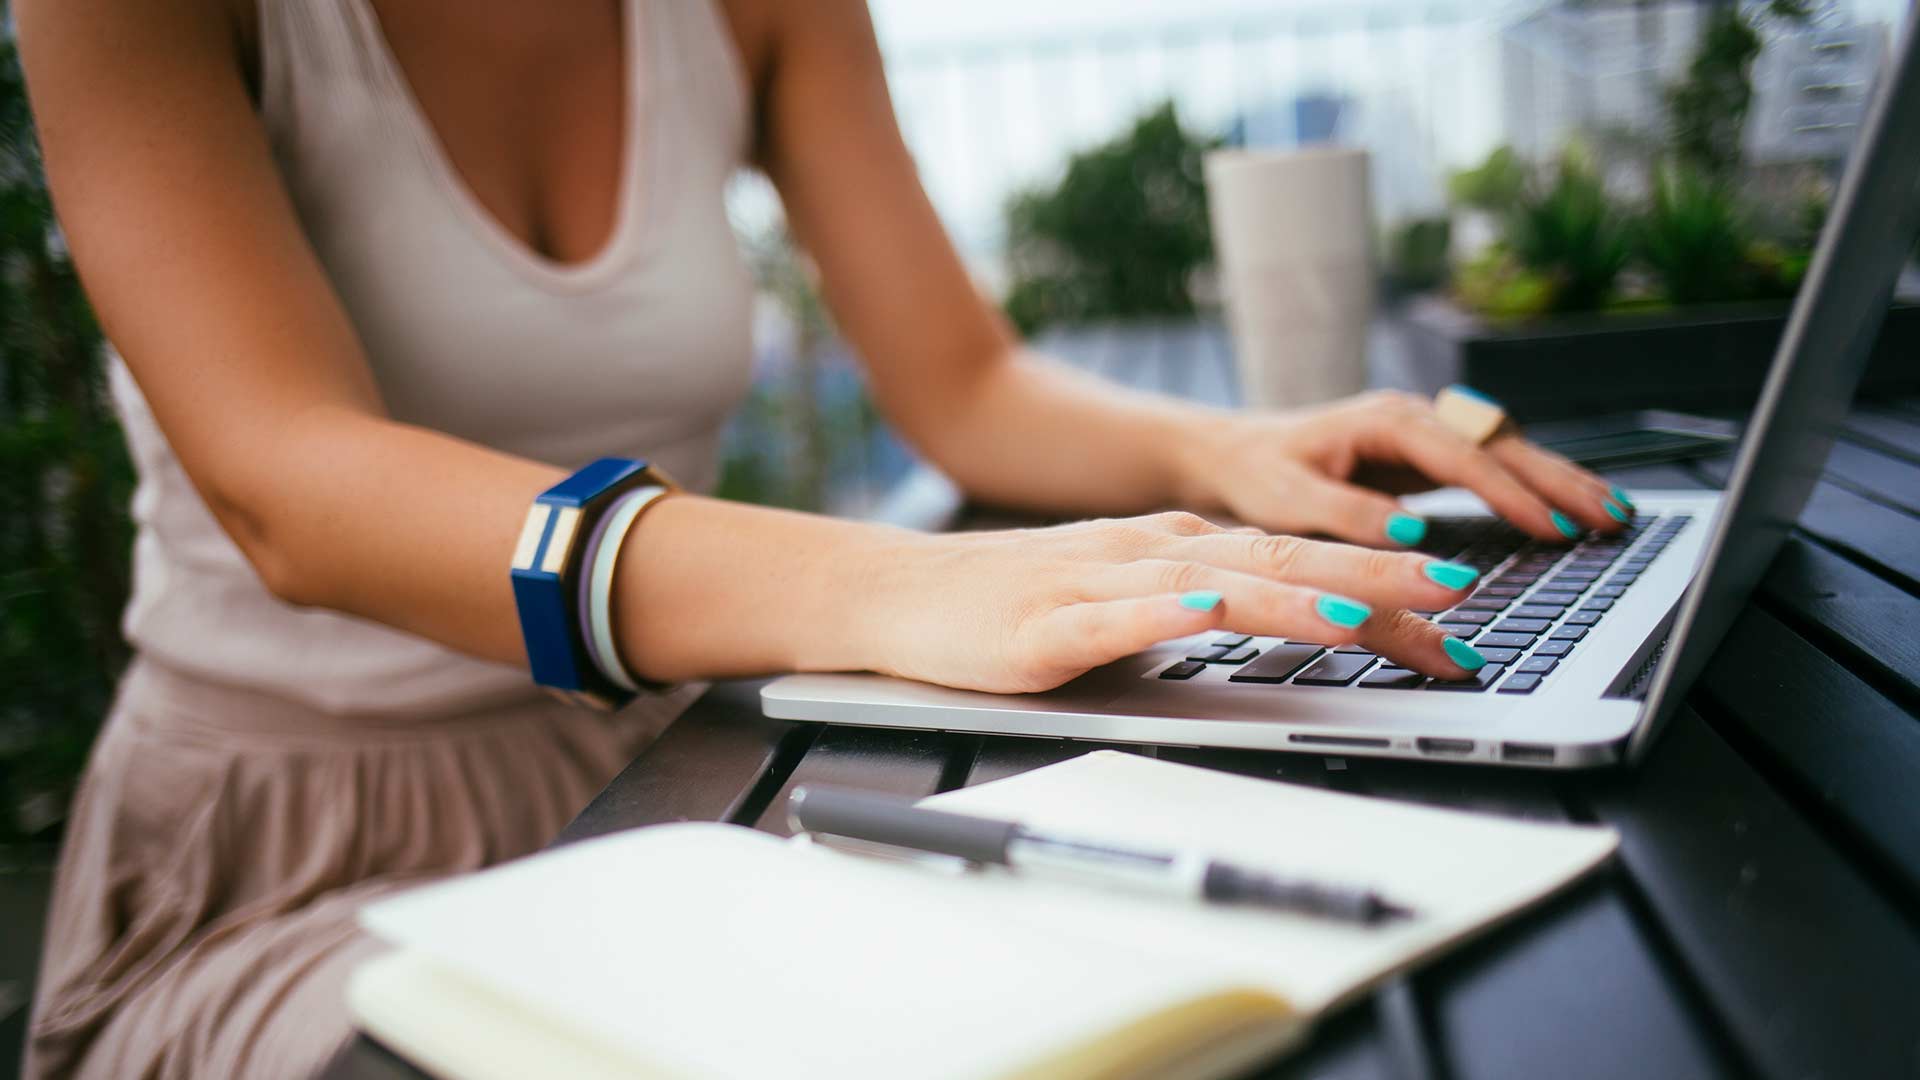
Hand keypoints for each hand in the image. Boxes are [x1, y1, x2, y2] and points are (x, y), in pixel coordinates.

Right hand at [862, 511, 1491, 693]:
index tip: (1456, 615)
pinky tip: (1204, 609)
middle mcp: (1150, 552)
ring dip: (1293, 596)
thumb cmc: (1008, 598)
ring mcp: (1099, 583)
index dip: (1382, 584)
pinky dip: (1166, 611)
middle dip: (1374, 578)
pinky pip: (1115, 615)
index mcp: (1174, 548)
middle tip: (1459, 596)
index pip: (1298, 562)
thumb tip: (1270, 617)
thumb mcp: (1121, 591)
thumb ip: (1193, 599)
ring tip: (1362, 609)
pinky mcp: (1046, 623)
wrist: (897, 589)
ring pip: (1213, 583)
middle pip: (1279, 561)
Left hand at [1179, 390, 1634, 547]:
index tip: (1552, 525)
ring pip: (1506, 450)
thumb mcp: (1289, 500)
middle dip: (1560, 479)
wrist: (1231, 454)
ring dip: (1559, 479)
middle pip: (1501, 444)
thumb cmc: (1256, 474)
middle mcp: (1411, 417)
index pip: (1462, 457)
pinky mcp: (1424, 455)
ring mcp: (1422, 432)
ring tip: (1612, 514)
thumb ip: (1349, 513)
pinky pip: (1491, 465)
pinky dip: (1532, 484)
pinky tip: (1566, 509)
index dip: (1511, 492)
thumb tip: (1411, 528)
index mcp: (1384, 420)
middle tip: (1613, 516)